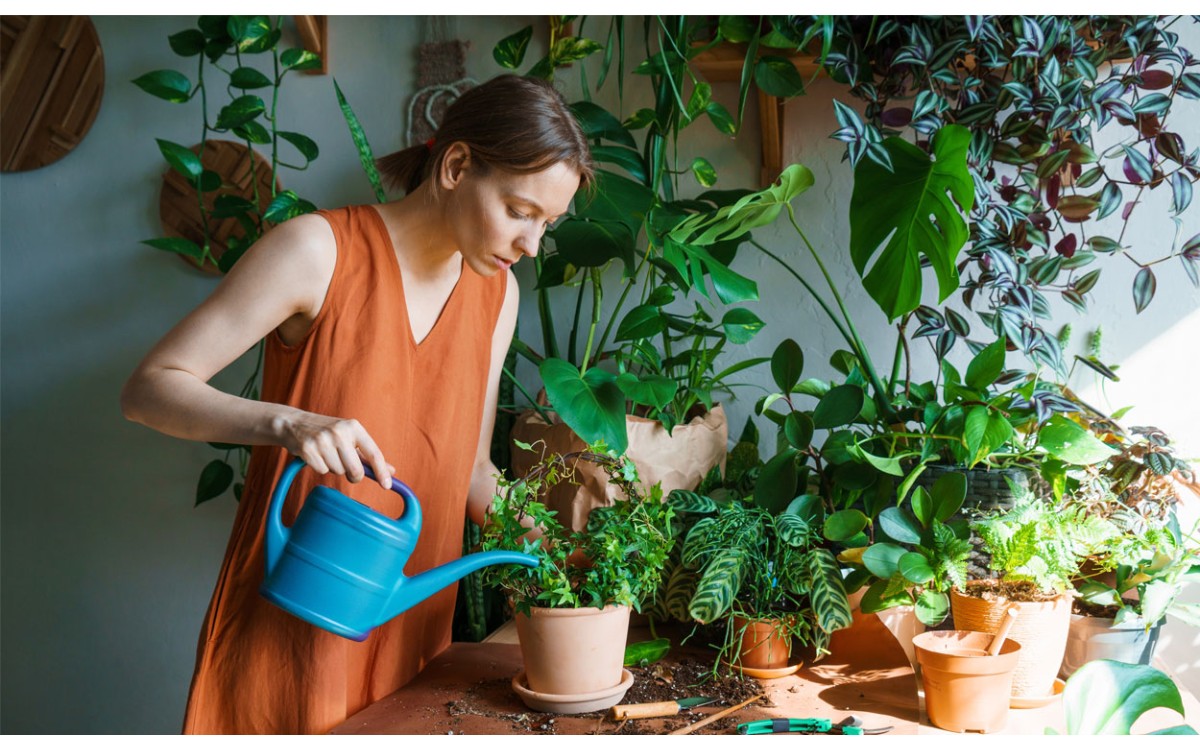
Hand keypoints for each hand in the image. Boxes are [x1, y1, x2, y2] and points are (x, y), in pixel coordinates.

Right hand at [277, 412, 393, 489]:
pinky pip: (322, 471)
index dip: (381, 471)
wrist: (294, 424)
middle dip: (353, 475)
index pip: (373, 453)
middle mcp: (340, 432)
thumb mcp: (350, 438)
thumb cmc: (328, 433)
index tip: (387, 486)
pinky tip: (316, 456)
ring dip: (334, 468)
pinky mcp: (308, 449)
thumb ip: (369, 456)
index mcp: (354, 427)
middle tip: (348, 470)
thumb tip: (391, 471)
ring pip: (338, 471)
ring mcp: (323, 440)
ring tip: (327, 454)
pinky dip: (320, 467)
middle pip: (355, 470)